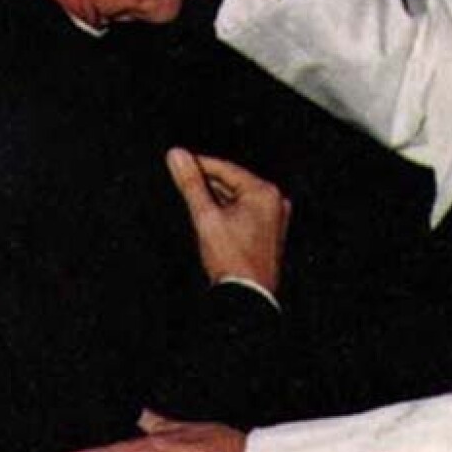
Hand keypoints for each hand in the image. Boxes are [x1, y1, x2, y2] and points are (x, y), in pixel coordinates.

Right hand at [166, 148, 289, 294]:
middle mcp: (274, 201)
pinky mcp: (269, 232)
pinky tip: (209, 217)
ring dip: (215, 198)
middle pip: (233, 183)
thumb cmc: (231, 258)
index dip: (199, 164)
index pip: (226, 168)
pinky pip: (244, 213)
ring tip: (191, 198)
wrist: (248, 297)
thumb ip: (191, 184)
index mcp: (264, 192)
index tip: (179, 160)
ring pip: (237, 199)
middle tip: (181, 178)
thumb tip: (176, 155)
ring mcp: (274, 218)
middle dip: (206, 182)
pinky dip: (226, 212)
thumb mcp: (206, 217)